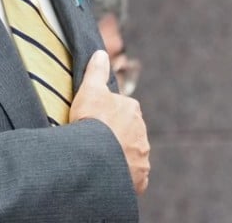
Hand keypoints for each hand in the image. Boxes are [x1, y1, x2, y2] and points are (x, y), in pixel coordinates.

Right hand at [70, 50, 150, 193]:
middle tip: (96, 144)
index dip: (108, 117)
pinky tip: (109, 177)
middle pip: (128, 134)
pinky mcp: (139, 177)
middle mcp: (142, 132)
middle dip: (117, 138)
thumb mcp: (89, 91)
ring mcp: (142, 156)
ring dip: (121, 157)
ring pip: (132, 155)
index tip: (95, 124)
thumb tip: (100, 53)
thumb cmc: (92, 121)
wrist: (95, 157)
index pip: (122, 111)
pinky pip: (133, 177)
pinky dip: (124, 177)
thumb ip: (96, 72)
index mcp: (132, 110)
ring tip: (101, 163)